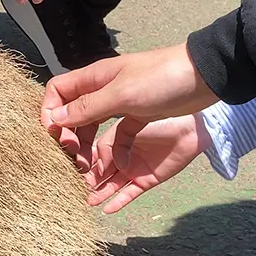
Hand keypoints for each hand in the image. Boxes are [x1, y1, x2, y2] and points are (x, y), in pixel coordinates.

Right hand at [41, 44, 218, 171]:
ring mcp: (122, 110)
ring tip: (88, 174)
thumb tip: (55, 118)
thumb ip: (87, 107)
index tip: (54, 137)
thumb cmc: (161, 79)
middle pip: (74, 118)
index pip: (58, 92)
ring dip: (88, 153)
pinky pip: (118, 144)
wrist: (205, 79)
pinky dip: (113, 160)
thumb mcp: (121, 94)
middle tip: (75, 159)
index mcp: (95, 80)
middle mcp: (104, 95)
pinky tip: (113, 176)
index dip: (50, 112)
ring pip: (94, 133)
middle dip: (69, 140)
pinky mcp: (139, 123)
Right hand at [86, 115, 208, 213]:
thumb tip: (98, 166)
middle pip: (101, 172)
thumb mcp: (127, 126)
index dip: (84, 162)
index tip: (70, 171)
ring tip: (87, 202)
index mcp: (115, 140)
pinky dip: (119, 202)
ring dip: (100, 194)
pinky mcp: (147, 180)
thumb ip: (108, 143)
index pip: (93, 154)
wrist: (188, 128)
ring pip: (113, 185)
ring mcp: (135, 169)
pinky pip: (130, 194)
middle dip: (88, 181)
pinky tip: (107, 209)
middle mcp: (122, 156)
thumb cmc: (158, 121)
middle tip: (74, 189)